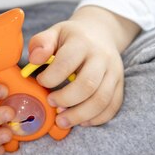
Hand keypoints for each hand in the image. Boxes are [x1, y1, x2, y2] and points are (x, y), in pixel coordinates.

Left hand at [28, 6, 139, 127]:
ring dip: (79, 115)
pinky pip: (112, 107)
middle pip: (87, 85)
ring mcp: (114, 72)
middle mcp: (102, 57)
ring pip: (101, 100)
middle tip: (51, 103)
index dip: (50, 78)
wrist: (102, 34)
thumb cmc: (73, 38)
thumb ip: (40, 43)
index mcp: (82, 43)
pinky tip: (81, 121)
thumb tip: (34, 60)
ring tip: (62, 120)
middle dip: (65, 100)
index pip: (66, 63)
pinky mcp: (120, 85)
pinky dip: (96, 119)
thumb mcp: (55, 32)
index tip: (40, 81)